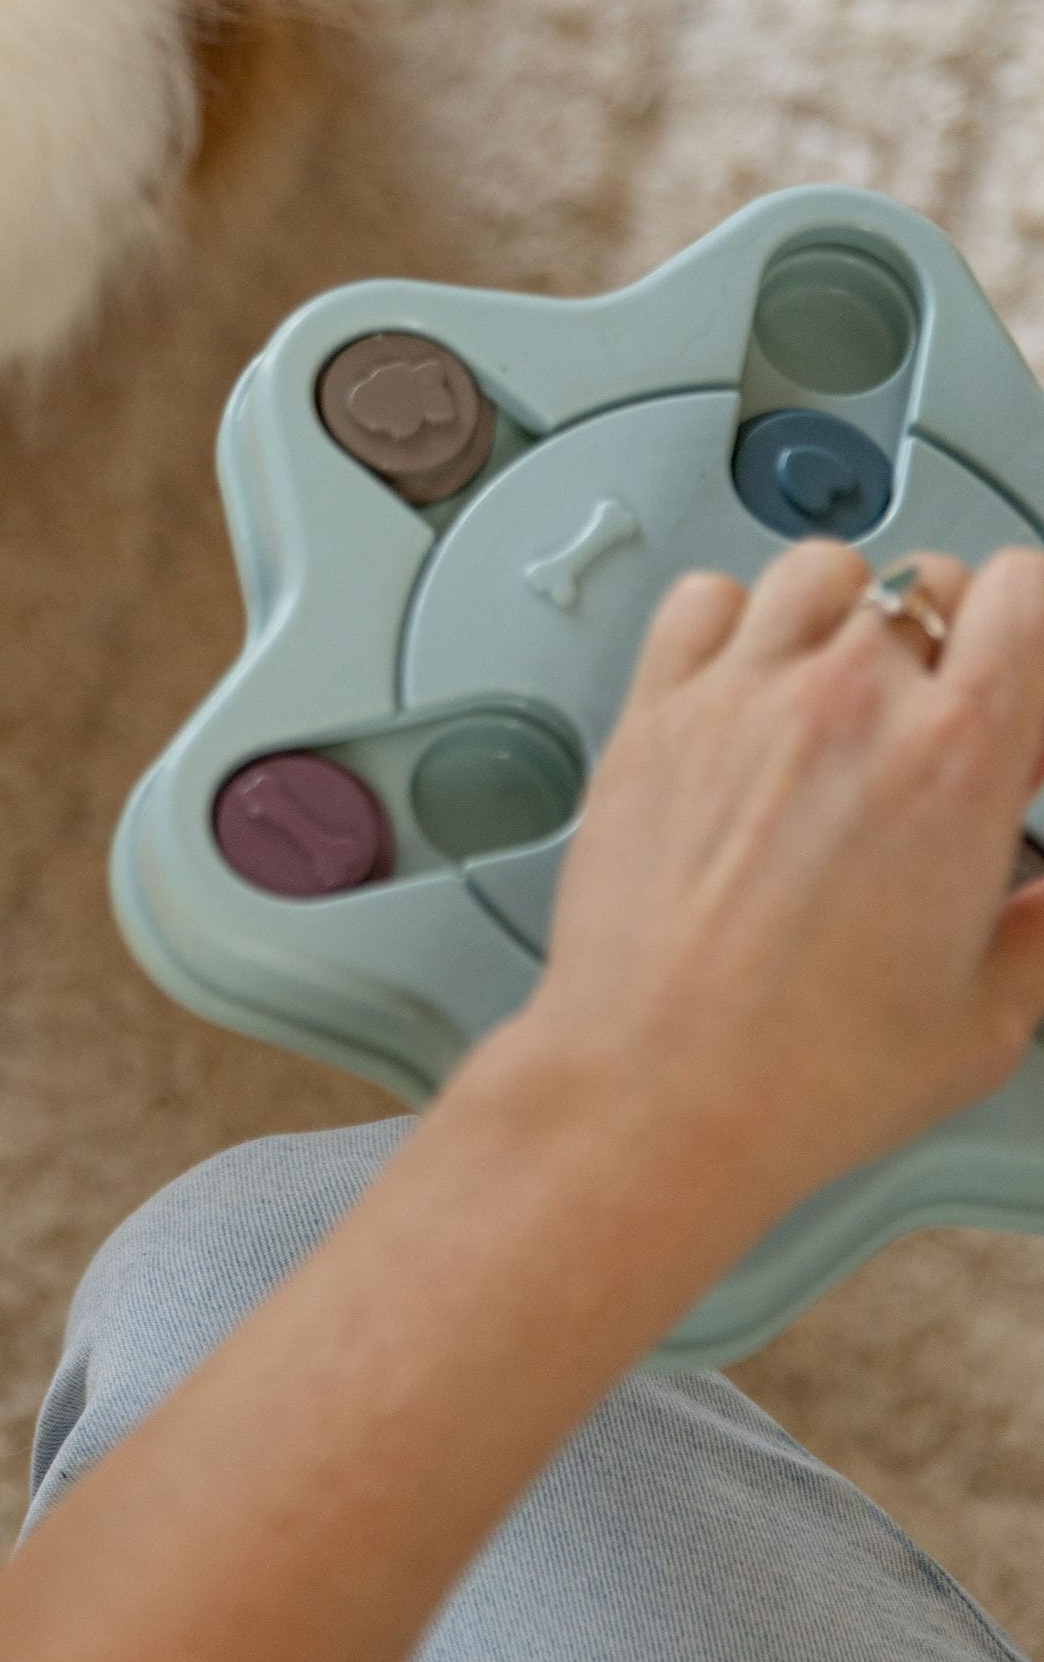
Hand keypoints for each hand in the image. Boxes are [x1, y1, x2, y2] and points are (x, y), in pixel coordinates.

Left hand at [513, 539, 1043, 1232]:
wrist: (656, 1089)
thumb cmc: (809, 1068)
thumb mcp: (990, 1014)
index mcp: (958, 757)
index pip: (1025, 594)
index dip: (1035, 632)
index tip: (1024, 696)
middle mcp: (851, 700)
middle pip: (930, 580)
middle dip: (955, 639)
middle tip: (943, 724)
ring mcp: (743, 695)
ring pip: (819, 572)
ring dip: (848, 615)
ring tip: (847, 694)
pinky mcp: (656, 712)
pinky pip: (703, 599)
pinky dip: (735, 621)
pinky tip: (749, 683)